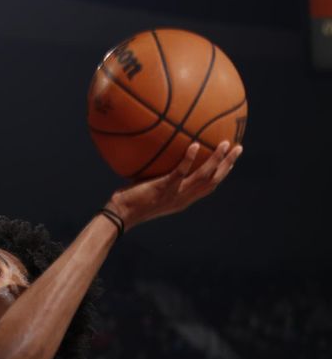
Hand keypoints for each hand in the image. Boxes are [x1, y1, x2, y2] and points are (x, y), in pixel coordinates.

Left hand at [106, 141, 242, 229]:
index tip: (231, 160)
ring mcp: (174, 194)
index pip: (208, 187)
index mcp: (182, 200)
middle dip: (228, 165)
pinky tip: (195, 145)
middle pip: (213, 181)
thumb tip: (157, 156)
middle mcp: (183, 199)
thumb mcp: (150, 190)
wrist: (119, 215)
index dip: (222, 174)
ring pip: (203, 177)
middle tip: (238, 148)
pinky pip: (180, 173)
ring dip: (217, 160)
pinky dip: (189, 159)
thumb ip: (159, 177)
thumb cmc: (130, 202)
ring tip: (226, 143)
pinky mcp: (163, 188)